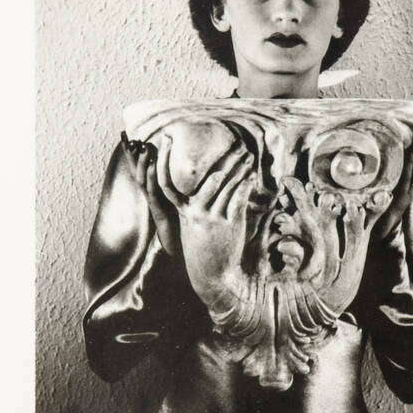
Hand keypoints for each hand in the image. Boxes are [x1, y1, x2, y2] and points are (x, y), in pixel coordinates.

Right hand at [121, 133, 180, 256]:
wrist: (184, 253)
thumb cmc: (186, 228)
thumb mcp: (185, 203)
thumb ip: (185, 189)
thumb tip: (195, 170)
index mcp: (157, 194)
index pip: (143, 170)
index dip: (134, 154)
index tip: (127, 136)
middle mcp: (152, 198)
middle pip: (138, 173)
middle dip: (131, 156)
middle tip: (128, 137)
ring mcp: (154, 205)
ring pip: (143, 182)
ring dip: (142, 164)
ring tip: (143, 147)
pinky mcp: (159, 213)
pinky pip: (153, 193)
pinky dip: (152, 177)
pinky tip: (153, 165)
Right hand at [150, 135, 255, 308]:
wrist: (212, 274)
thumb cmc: (203, 248)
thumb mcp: (192, 226)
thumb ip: (194, 206)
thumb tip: (203, 187)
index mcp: (183, 212)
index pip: (166, 182)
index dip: (162, 160)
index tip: (165, 138)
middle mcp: (195, 213)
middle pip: (209, 178)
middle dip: (225, 159)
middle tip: (237, 144)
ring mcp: (212, 218)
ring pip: (225, 185)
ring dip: (239, 168)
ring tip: (248, 156)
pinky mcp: (227, 224)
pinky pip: (237, 198)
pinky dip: (245, 185)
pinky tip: (251, 176)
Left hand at [375, 116, 412, 239]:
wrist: (387, 239)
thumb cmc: (381, 219)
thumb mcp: (381, 196)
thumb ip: (383, 184)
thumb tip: (376, 171)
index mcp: (407, 182)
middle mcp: (410, 185)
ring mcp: (407, 192)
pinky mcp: (402, 199)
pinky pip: (407, 179)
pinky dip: (410, 166)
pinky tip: (411, 153)